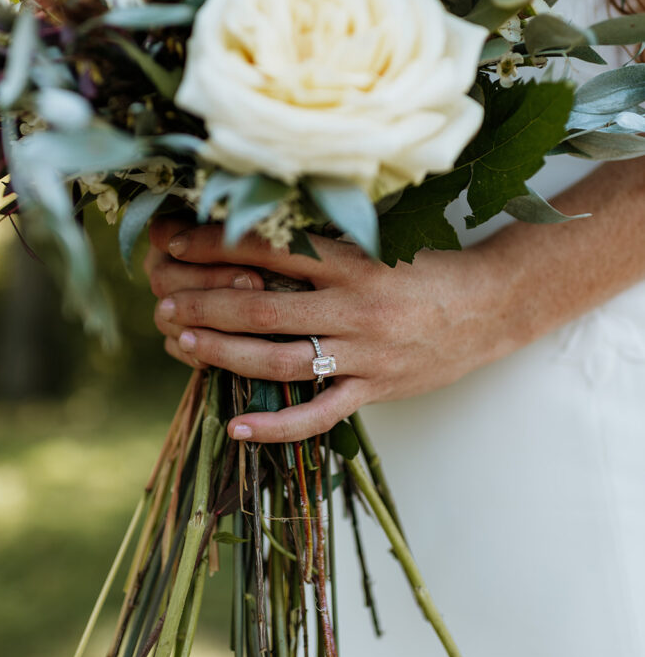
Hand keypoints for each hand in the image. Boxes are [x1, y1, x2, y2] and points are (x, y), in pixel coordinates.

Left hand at [145, 218, 509, 442]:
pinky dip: (276, 425)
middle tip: (162, 303)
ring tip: (182, 342)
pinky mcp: (375, 390)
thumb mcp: (381, 241)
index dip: (215, 245)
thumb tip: (256, 230)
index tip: (175, 244)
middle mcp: (355, 307)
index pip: (269, 248)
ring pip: (279, 359)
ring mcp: (364, 354)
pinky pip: (319, 414)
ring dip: (224, 353)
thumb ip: (326, 242)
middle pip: (262, 307)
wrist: (493, 306)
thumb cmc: (429, 268)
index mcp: (354, 261)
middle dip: (203, 304)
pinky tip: (236, 427)